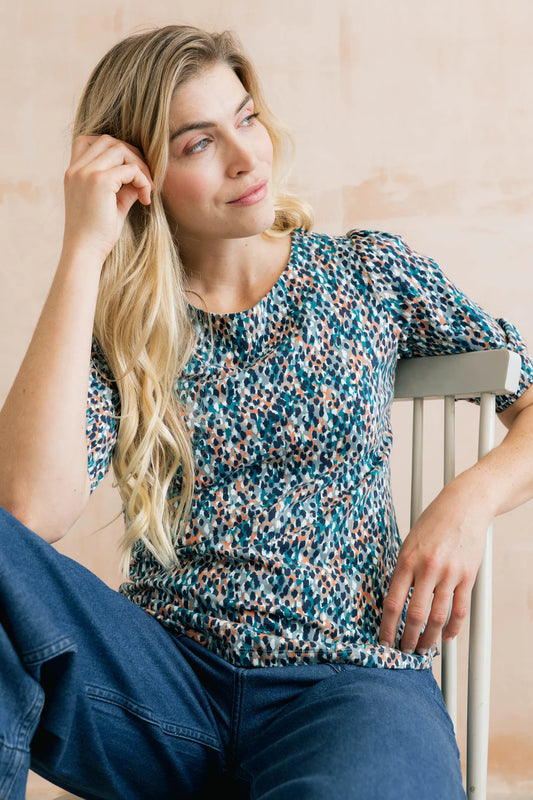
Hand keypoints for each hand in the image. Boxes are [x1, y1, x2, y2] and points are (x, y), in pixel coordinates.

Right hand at [62, 134, 152, 263]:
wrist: (84, 253)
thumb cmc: (96, 234)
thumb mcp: (110, 204)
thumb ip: (122, 186)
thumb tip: (141, 175)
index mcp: (73, 172)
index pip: (90, 141)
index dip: (114, 149)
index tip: (128, 172)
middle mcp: (76, 169)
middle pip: (109, 141)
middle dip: (132, 155)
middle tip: (144, 180)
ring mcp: (86, 173)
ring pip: (120, 149)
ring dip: (139, 166)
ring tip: (146, 188)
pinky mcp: (100, 182)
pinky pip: (131, 169)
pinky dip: (143, 180)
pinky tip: (145, 199)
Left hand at [379, 477, 491, 654]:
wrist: (463, 506)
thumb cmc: (433, 522)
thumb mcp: (408, 542)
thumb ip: (403, 569)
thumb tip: (395, 598)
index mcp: (407, 560)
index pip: (392, 602)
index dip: (387, 626)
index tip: (384, 640)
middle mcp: (427, 569)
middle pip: (414, 615)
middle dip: (407, 638)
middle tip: (403, 651)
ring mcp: (449, 574)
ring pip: (437, 618)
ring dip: (429, 639)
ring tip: (423, 650)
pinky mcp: (467, 577)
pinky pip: (459, 610)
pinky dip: (452, 628)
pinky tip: (446, 637)